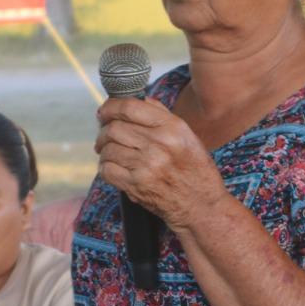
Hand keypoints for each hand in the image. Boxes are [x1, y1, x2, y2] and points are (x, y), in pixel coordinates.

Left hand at [94, 96, 223, 232]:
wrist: (201, 206)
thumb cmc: (196, 171)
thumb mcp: (188, 136)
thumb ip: (163, 116)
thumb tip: (140, 100)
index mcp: (172, 128)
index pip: (129, 108)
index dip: (110, 107)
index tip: (104, 112)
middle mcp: (159, 144)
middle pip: (114, 128)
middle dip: (103, 130)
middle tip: (104, 136)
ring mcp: (146, 166)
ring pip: (108, 149)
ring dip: (104, 150)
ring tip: (109, 153)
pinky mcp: (136, 186)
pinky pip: (106, 170)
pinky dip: (105, 167)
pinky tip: (112, 167)